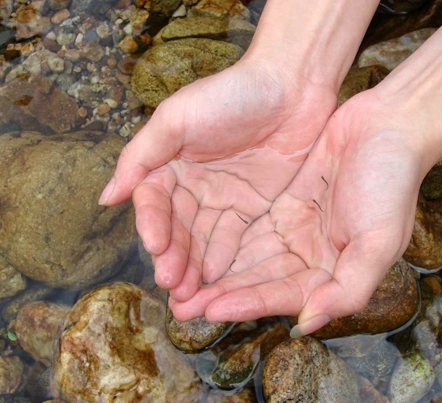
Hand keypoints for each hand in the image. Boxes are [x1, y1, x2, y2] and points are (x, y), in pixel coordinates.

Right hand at [99, 58, 335, 300]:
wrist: (292, 87)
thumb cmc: (230, 95)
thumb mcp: (177, 117)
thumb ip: (141, 156)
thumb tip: (107, 198)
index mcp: (170, 164)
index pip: (155, 203)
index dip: (153, 226)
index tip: (156, 247)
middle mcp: (195, 186)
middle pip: (179, 229)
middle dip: (174, 257)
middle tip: (172, 285)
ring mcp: (225, 199)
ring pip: (204, 240)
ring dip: (195, 268)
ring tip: (189, 296)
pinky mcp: (254, 207)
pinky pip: (236, 238)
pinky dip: (225, 259)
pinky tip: (216, 279)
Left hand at [170, 90, 427, 335]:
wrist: (389, 125)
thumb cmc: (392, 183)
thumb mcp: (380, 241)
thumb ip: (349, 289)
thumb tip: (307, 324)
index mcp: (334, 271)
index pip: (283, 295)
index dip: (246, 303)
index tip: (208, 309)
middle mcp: (312, 255)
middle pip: (260, 281)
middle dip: (221, 294)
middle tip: (179, 306)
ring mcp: (296, 228)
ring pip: (249, 256)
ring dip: (215, 270)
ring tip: (177, 282)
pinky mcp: (284, 203)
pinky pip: (249, 226)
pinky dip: (224, 237)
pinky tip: (195, 245)